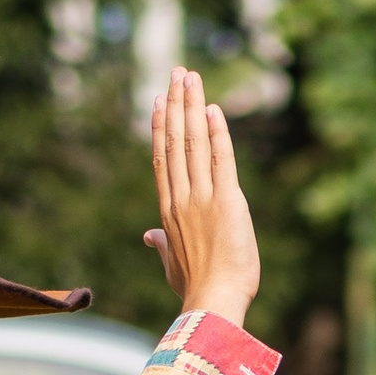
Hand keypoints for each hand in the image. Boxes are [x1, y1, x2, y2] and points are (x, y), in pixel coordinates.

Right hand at [139, 67, 260, 326]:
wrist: (212, 302)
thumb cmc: (195, 289)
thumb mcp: (172, 265)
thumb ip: (161, 245)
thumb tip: (148, 236)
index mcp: (169, 211)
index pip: (163, 159)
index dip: (161, 127)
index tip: (160, 101)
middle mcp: (181, 198)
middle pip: (176, 141)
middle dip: (176, 103)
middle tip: (177, 72)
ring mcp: (202, 198)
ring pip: (194, 142)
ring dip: (192, 106)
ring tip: (190, 77)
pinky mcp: (227, 202)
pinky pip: (221, 160)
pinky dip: (218, 133)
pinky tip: (213, 109)